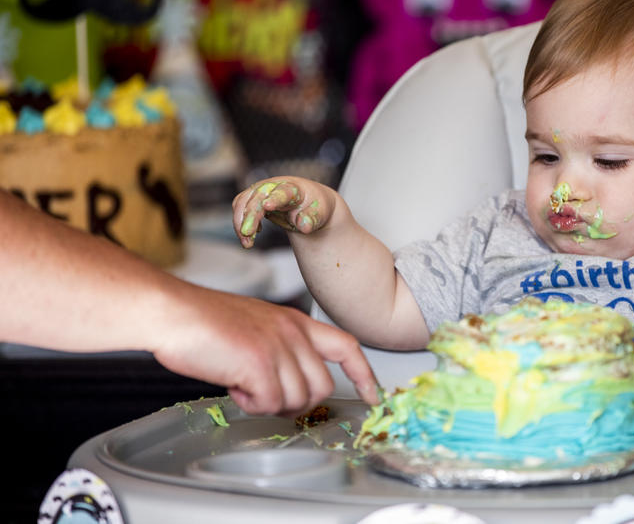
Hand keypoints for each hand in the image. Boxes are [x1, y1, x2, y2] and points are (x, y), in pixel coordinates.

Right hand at [152, 289, 379, 415]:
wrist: (174, 313)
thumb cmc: (204, 323)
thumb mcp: (257, 328)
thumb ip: (281, 352)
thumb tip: (288, 387)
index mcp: (296, 321)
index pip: (347, 345)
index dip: (364, 373)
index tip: (374, 394)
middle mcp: (294, 332)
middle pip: (323, 386)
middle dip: (298, 402)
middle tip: (266, 395)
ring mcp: (279, 346)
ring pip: (297, 399)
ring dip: (269, 403)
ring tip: (243, 384)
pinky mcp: (259, 362)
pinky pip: (269, 403)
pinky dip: (249, 403)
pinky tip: (233, 385)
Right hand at [233, 177, 334, 248]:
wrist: (308, 201)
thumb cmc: (314, 206)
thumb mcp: (320, 213)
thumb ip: (312, 219)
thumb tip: (304, 226)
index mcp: (293, 188)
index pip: (282, 192)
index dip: (275, 198)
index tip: (267, 206)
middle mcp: (274, 186)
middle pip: (257, 198)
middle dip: (250, 216)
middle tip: (247, 235)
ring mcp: (261, 191)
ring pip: (243, 202)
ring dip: (240, 223)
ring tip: (247, 244)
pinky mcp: (252, 199)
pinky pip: (240, 209)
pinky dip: (240, 223)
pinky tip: (250, 237)